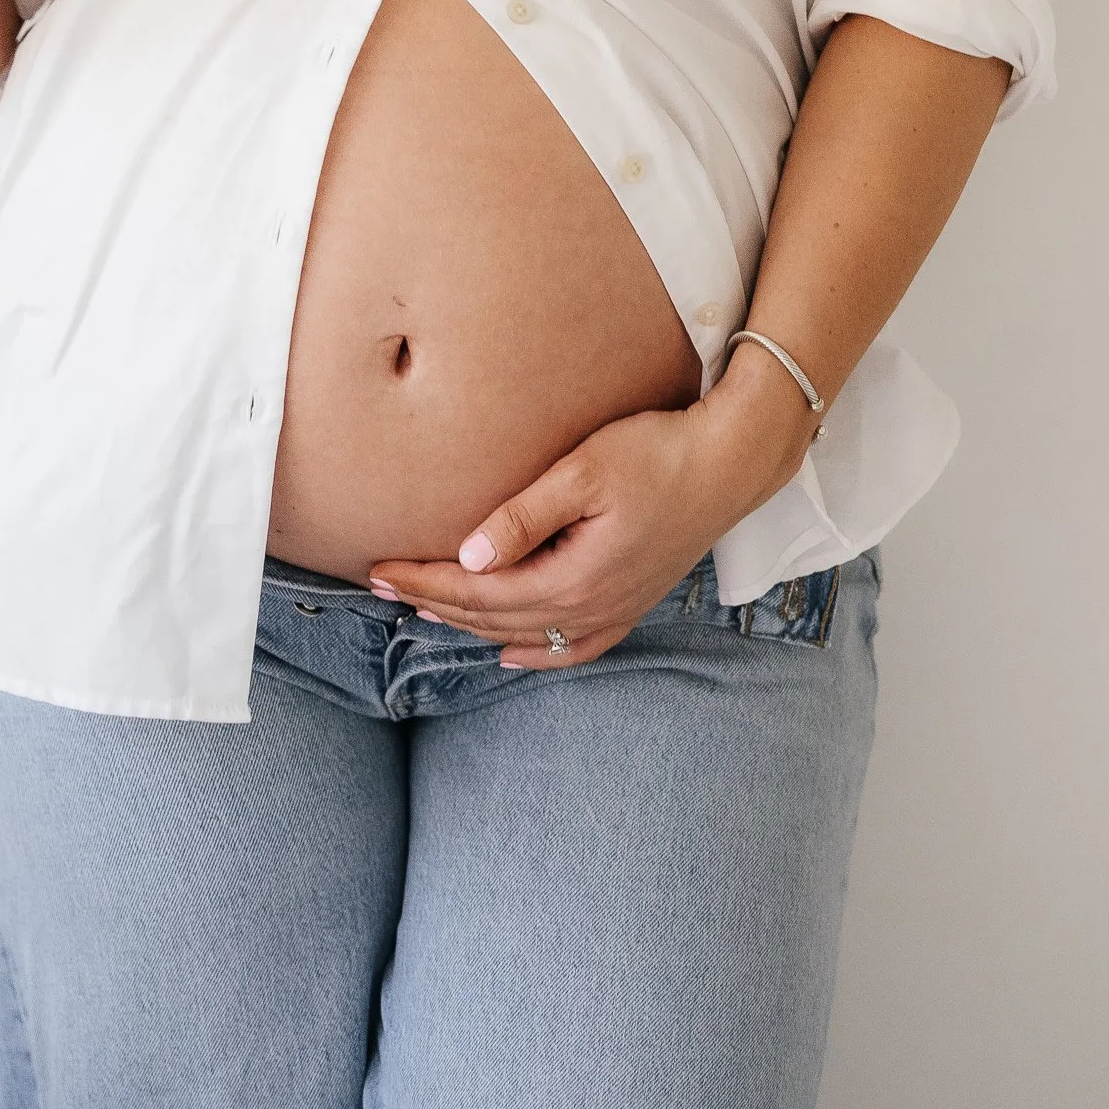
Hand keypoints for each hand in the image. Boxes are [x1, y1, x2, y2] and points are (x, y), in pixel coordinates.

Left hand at [368, 354, 819, 670]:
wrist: (731, 463)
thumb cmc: (656, 454)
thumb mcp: (582, 472)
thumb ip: (524, 518)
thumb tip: (469, 558)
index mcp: (571, 579)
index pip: (477, 592)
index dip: (423, 581)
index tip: (378, 569)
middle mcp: (589, 608)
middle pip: (492, 618)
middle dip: (433, 601)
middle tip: (380, 586)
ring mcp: (613, 611)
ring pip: (525, 634)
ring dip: (471, 624)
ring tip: (424, 608)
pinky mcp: (631, 602)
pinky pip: (572, 647)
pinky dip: (534, 654)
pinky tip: (509, 654)